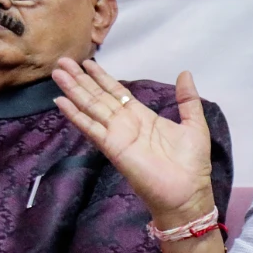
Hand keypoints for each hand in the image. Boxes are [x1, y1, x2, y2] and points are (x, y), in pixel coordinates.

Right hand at [51, 59, 214, 223]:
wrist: (187, 192)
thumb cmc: (192, 162)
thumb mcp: (194, 124)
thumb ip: (187, 99)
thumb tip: (185, 73)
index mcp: (143, 116)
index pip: (117, 92)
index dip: (102, 78)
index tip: (87, 63)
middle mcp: (125, 123)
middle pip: (98, 97)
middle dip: (80, 79)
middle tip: (62, 61)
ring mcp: (116, 135)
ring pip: (91, 107)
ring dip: (74, 91)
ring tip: (57, 73)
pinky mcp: (112, 148)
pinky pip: (91, 128)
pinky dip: (76, 115)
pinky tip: (61, 102)